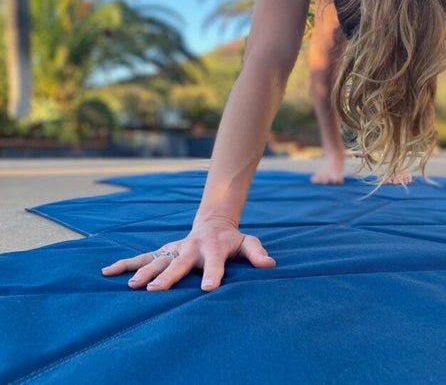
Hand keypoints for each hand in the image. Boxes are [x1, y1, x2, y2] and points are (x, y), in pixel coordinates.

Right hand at [101, 219, 275, 291]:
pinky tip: (107, 272)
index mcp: (213, 248)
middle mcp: (190, 249)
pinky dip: (125, 264)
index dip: (212, 274)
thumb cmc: (232, 239)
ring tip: (131, 286)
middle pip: (179, 264)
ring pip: (157, 261)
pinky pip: (142, 258)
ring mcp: (174, 249)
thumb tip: (270, 264)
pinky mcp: (163, 251)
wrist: (213, 223)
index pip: (214, 263)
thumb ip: (257, 252)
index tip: (208, 288)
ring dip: (143, 272)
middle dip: (168, 277)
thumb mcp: (248, 242)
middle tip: (155, 290)